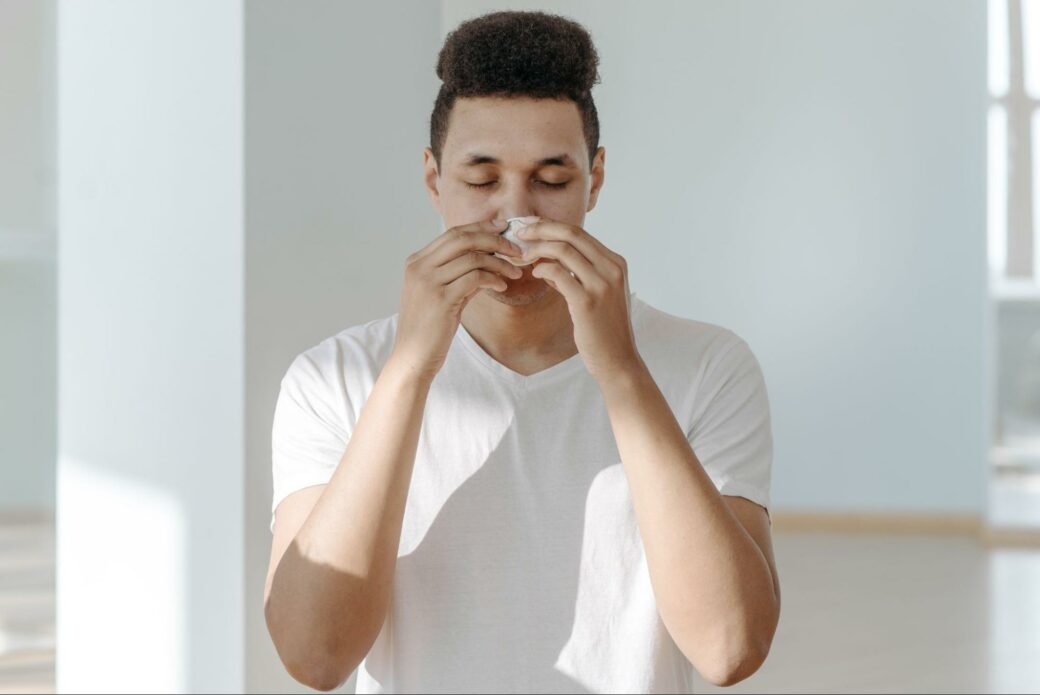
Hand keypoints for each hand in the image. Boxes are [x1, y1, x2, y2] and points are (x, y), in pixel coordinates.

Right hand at [390, 219, 524, 380]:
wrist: (412, 357)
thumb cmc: (429, 328)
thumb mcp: (441, 294)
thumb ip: (460, 274)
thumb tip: (489, 260)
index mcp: (417, 262)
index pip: (453, 233)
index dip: (481, 228)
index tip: (503, 228)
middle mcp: (419, 267)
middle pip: (463, 239)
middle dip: (494, 240)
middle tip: (516, 249)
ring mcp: (428, 282)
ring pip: (472, 258)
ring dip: (499, 263)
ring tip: (514, 272)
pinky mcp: (441, 299)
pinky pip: (475, 278)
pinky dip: (493, 279)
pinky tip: (502, 287)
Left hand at [518, 219, 641, 380]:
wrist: (618, 360)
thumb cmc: (604, 329)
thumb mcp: (597, 294)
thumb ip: (577, 274)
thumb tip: (547, 260)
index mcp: (615, 263)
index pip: (580, 232)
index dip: (551, 226)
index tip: (531, 227)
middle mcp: (612, 268)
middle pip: (571, 234)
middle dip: (541, 229)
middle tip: (520, 233)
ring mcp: (601, 284)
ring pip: (563, 250)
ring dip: (537, 249)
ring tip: (522, 256)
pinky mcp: (587, 301)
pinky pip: (558, 273)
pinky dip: (541, 269)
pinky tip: (534, 274)